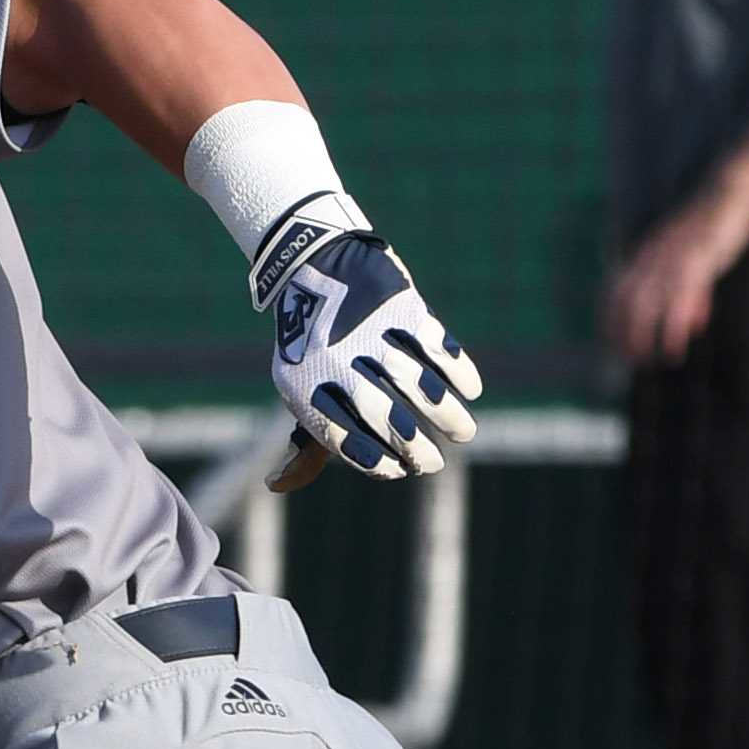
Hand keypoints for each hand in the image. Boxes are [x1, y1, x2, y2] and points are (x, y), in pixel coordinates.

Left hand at [255, 209, 481, 480]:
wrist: (314, 263)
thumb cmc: (312, 343)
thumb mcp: (297, 387)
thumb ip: (304, 438)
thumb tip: (278, 485)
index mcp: (305, 388)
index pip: (345, 439)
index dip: (376, 461)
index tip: (400, 470)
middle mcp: (336, 362)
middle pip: (385, 416)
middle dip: (415, 447)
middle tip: (433, 463)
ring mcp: (371, 333)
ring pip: (417, 385)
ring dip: (446, 414)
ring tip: (463, 432)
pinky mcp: (400, 307)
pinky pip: (436, 345)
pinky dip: (458, 369)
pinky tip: (470, 390)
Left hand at [605, 192, 748, 368]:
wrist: (730, 192)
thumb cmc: (713, 226)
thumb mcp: (695, 258)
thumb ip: (691, 291)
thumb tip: (691, 322)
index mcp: (647, 253)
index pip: (615, 288)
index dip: (609, 316)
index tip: (609, 342)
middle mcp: (652, 256)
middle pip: (625, 300)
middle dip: (622, 331)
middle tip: (629, 359)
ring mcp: (671, 258)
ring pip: (647, 303)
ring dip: (642, 335)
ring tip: (647, 360)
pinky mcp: (695, 260)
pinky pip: (678, 298)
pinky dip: (673, 326)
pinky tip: (675, 346)